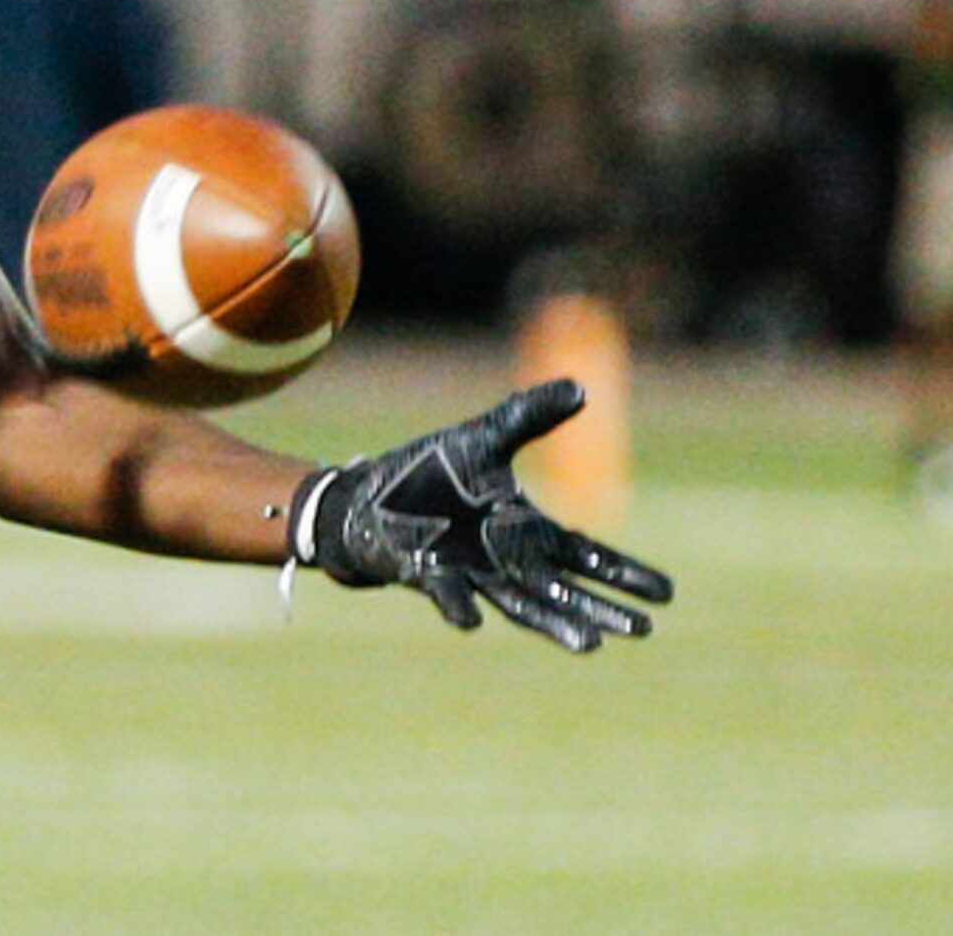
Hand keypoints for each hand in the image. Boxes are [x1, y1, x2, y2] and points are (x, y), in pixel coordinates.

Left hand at [293, 378, 673, 651]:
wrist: (366, 497)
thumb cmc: (427, 472)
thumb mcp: (483, 437)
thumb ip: (528, 416)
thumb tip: (581, 388)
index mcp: (524, 529)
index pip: (585, 555)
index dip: (624, 573)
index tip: (667, 595)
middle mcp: (504, 559)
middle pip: (562, 588)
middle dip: (600, 609)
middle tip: (642, 630)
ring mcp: (468, 570)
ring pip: (519, 603)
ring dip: (552, 622)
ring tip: (589, 645)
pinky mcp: (427, 571)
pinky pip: (448, 593)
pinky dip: (459, 606)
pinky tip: (472, 622)